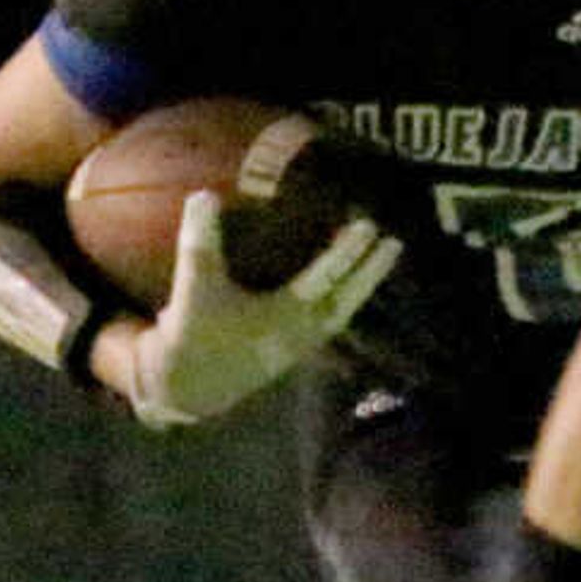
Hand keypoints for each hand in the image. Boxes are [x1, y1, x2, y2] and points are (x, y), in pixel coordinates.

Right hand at [97, 190, 398, 429]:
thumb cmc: (192, 333)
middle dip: (372, 270)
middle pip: (347, 299)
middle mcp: (299, 333)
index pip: (324, 278)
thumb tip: (203, 195)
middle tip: (394, 241)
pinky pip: (331, 322)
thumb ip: (201, 240)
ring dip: (363, 286)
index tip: (369, 226)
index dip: (346, 251)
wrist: (187, 386)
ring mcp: (300, 345)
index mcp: (281, 316)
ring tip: (381, 259)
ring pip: (343, 313)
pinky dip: (344, 301)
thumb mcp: (194, 284)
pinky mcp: (294, 351)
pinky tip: (351, 286)